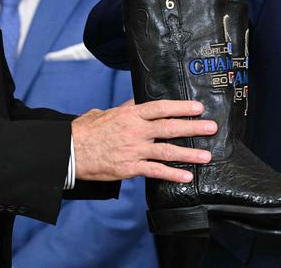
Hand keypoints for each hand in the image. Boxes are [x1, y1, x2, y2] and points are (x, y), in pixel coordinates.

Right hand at [72, 98, 214, 181]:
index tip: (197, 107)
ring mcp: (134, 150)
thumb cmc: (86, 131)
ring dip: (189, 153)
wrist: (70, 151)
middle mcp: (135, 131)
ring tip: (207, 155)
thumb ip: (124, 110)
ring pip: (167, 151)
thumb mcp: (106, 113)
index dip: (181, 107)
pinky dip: (172, 174)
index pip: (160, 108)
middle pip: (170, 127)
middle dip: (193, 127)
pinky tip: (186, 177)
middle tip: (211, 127)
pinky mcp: (130, 168)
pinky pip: (156, 171)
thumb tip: (135, 104)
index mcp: (130, 115)